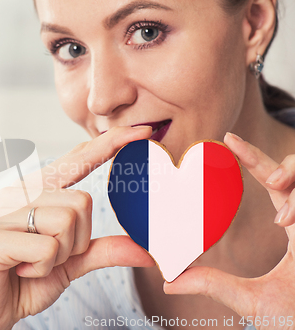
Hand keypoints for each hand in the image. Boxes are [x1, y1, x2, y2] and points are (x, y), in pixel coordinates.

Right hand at [0, 126, 154, 329]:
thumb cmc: (26, 280)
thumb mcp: (71, 263)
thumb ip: (102, 250)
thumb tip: (144, 249)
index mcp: (36, 191)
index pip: (76, 160)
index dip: (108, 144)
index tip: (141, 130)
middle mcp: (18, 193)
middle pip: (81, 202)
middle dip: (77, 240)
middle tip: (51, 257)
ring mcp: (3, 213)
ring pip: (66, 223)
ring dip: (60, 256)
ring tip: (33, 263)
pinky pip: (47, 250)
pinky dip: (43, 269)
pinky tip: (21, 270)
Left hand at [164, 132, 294, 329]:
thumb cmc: (292, 321)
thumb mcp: (248, 299)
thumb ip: (212, 285)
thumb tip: (168, 281)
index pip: (275, 183)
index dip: (254, 158)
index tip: (228, 139)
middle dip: (282, 164)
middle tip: (265, 178)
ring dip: (293, 179)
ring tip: (276, 201)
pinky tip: (287, 221)